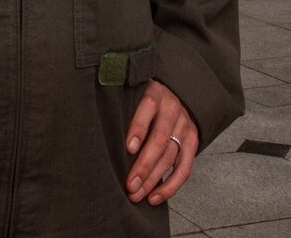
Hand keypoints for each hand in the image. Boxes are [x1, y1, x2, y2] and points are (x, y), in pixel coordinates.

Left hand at [123, 80, 196, 205]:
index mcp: (155, 94)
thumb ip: (123, 106)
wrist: (177, 92)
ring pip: (169, 157)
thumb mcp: (134, 92)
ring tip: (136, 194)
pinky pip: (184, 168)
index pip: (147, 108)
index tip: (128, 148)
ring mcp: (184, 126)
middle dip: (143, 165)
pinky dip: (170, 186)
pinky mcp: (192, 141)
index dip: (138, 129)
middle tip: (129, 185)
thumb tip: (98, 127)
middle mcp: (172, 110)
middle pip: (159, 140)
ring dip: (152, 179)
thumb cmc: (144, 98)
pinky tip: (154, 197)